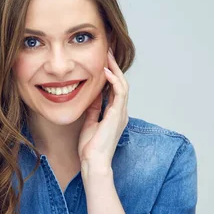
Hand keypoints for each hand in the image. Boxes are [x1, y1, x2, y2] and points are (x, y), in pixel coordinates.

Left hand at [77, 48, 128, 167]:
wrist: (94, 162)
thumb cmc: (90, 148)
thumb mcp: (90, 123)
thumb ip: (94, 109)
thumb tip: (93, 96)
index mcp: (115, 115)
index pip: (115, 89)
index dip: (110, 75)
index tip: (102, 62)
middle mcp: (121, 112)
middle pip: (121, 83)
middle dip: (114, 67)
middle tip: (107, 52)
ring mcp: (121, 113)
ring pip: (123, 84)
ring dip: (115, 69)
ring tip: (108, 55)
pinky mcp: (118, 115)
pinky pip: (120, 92)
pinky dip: (114, 80)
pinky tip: (106, 71)